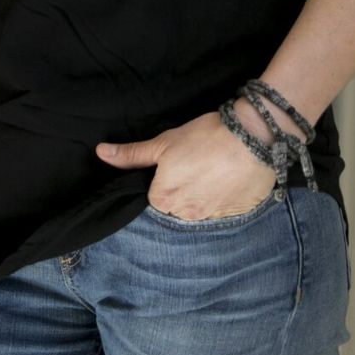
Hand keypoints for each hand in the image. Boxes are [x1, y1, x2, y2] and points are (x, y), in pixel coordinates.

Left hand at [96, 109, 276, 221]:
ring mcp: (213, 217)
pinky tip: (229, 176)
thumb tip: (101, 153)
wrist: (252, 138)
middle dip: (183, 188)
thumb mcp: (163, 143)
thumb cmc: (204, 138)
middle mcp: (186, 215)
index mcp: (163, 200)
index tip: (177, 163)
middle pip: (177, 205)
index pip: (155, 195)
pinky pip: (223, 208)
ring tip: (214, 168)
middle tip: (197, 163)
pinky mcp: (237, 214)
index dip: (165, 177)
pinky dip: (224, 195)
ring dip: (204, 193)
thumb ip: (132, 155)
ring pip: (200, 208)